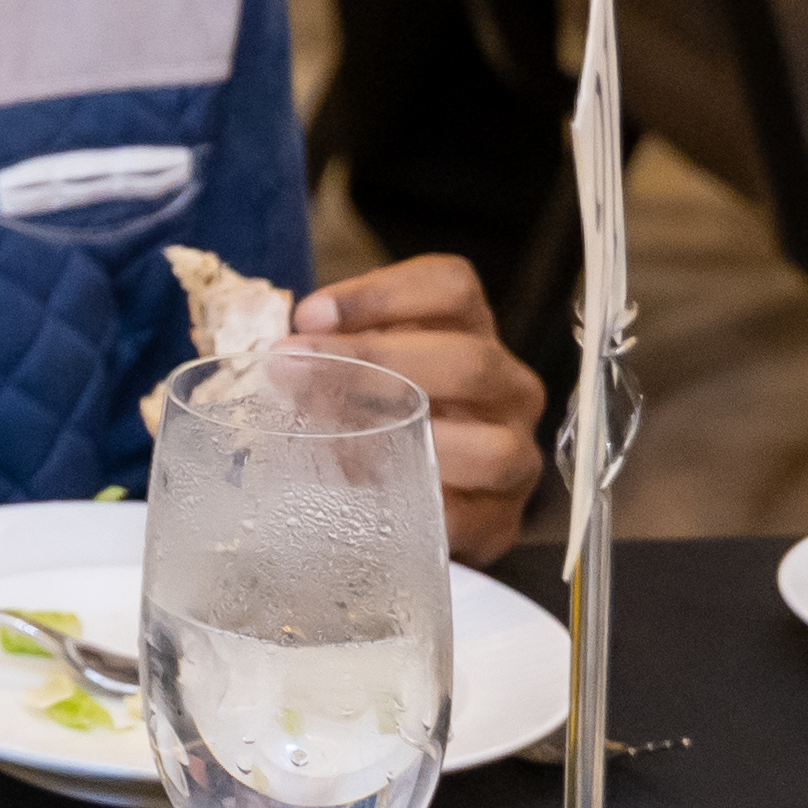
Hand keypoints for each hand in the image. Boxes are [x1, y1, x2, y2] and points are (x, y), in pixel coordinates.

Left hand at [296, 254, 545, 566]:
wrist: (425, 496)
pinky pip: (464, 513)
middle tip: (294, 368)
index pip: (452, 287)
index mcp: (475, 333)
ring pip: (485, 445)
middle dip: (373, 362)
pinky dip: (406, 498)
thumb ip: (335, 346)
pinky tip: (355, 489)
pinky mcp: (500, 519)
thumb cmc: (385, 410)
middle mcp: (510, 388)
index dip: (378, 294)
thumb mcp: (366, 361)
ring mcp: (516, 456)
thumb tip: (292, 352)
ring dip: (396, 439)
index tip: (309, 315)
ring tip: (322, 432)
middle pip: (467, 360)